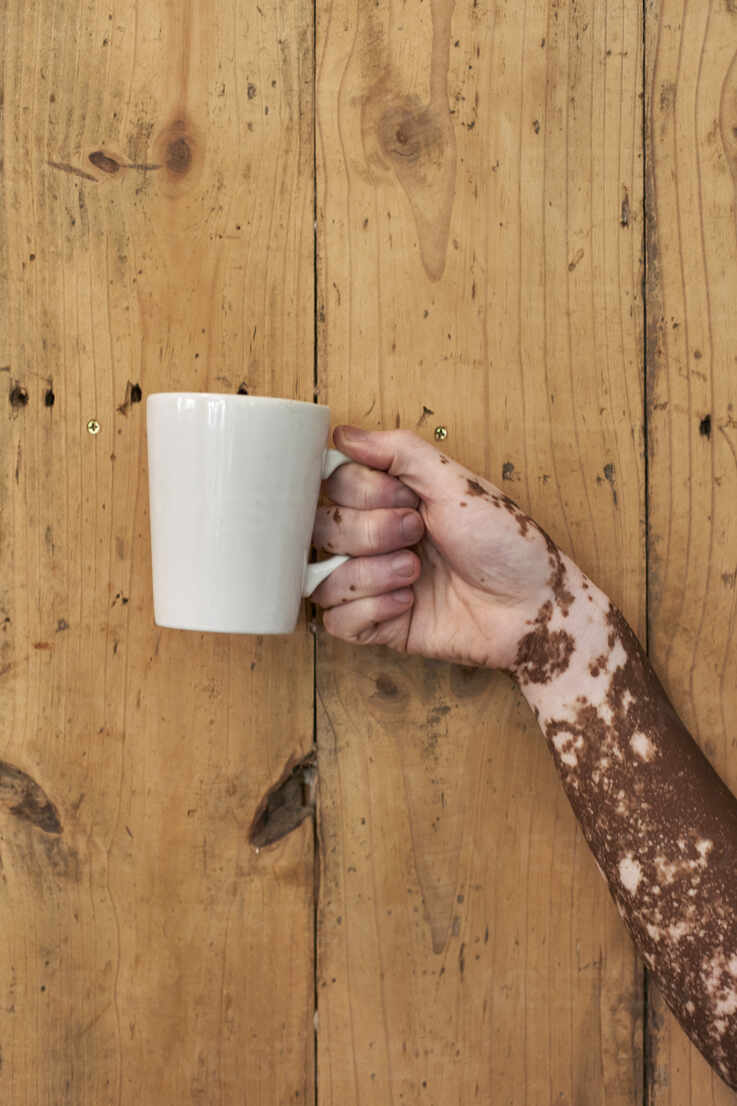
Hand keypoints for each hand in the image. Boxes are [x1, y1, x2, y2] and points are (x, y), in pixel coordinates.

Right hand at [311, 427, 558, 668]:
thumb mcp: (456, 484)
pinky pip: (336, 622)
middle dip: (370, 532)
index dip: (363, 492)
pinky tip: (408, 603)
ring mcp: (374, 584)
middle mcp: (375, 540)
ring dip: (369, 573)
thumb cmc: (507, 543)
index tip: (408, 499)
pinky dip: (371, 609)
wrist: (534, 607)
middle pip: (322, 529)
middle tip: (417, 534)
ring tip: (415, 573)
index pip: (333, 485)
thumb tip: (342, 435)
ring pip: (321, 578)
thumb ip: (399, 452)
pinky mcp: (379, 626)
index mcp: (390, 501)